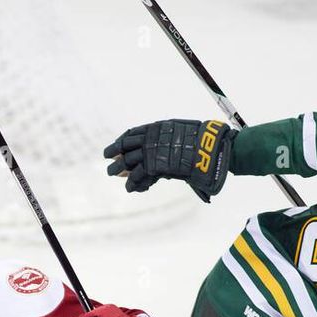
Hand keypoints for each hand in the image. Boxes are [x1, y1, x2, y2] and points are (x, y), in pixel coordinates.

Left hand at [103, 118, 235, 201]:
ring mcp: (150, 152)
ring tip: (111, 173)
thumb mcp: (181, 134)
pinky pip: (137, 176)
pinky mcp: (153, 166)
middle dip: (113, 152)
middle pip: (125, 146)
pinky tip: (130, 188)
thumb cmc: (201, 142)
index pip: (132, 133)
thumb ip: (168, 141)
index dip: (122, 140)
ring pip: (126, 161)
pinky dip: (132, 184)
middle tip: (107, 158)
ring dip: (117, 169)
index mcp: (156, 128)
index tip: (116, 145)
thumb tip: (161, 151)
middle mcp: (150, 138)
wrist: (209, 148)